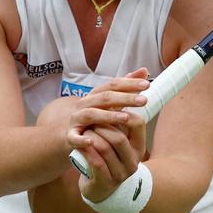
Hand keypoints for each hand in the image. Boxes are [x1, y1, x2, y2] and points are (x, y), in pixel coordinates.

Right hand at [35, 69, 150, 197]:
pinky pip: (74, 138)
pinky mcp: (70, 136)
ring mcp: (76, 120)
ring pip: (91, 115)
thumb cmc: (92, 119)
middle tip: (143, 100)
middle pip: (105, 98)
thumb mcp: (109, 102)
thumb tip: (144, 71)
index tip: (147, 84)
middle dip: (125, 98)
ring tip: (126, 118)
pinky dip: (81, 140)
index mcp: (95, 95)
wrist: (66, 135)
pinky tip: (91, 142)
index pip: (112, 85)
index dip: (129, 84)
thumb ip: (125, 87)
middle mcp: (85, 104)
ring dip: (108, 116)